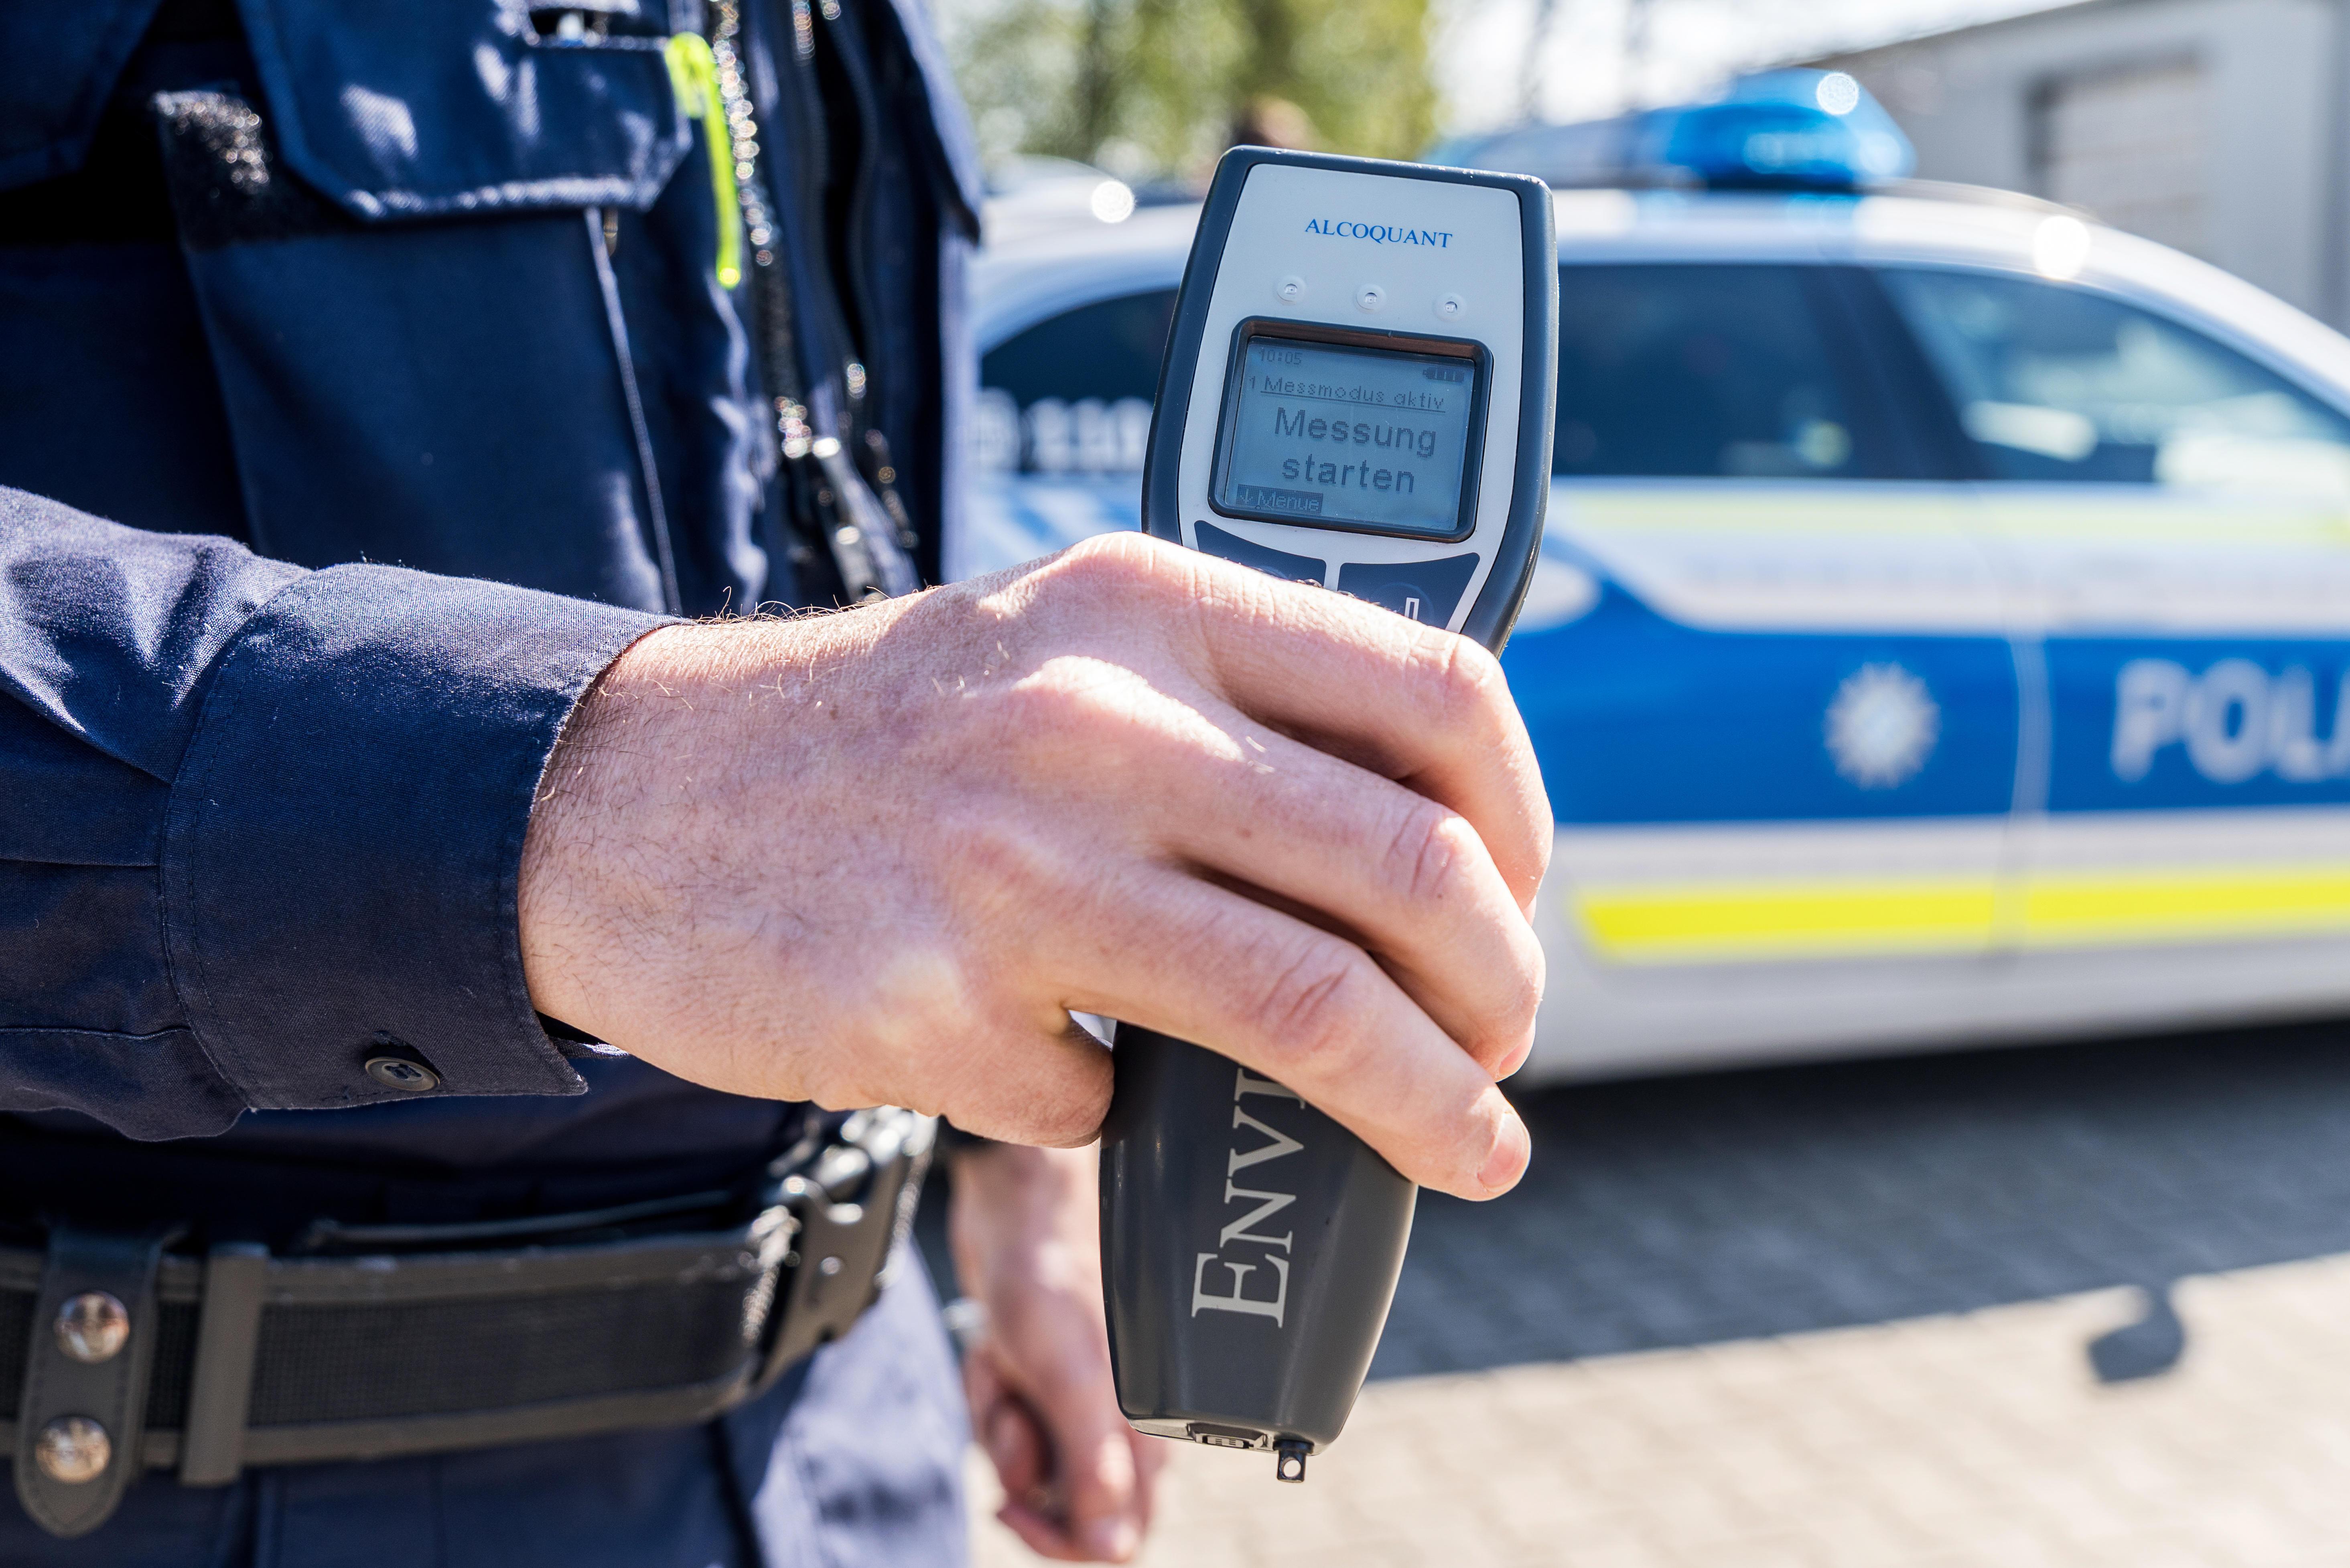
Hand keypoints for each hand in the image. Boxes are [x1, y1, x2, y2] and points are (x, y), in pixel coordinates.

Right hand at [518, 532, 1547, 1199]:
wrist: (628, 793)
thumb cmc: (879, 733)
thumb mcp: (1064, 643)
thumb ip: (1231, 715)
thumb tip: (1417, 854)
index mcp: (1144, 603)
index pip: (1435, 696)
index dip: (1522, 821)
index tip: (1517, 895)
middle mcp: (1093, 718)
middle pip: (1409, 873)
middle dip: (1501, 992)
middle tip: (1504, 1045)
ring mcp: (1012, 869)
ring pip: (1315, 1012)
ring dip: (1426, 1104)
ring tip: (1462, 1141)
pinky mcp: (935, 1010)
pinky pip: (1112, 1101)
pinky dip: (1127, 1111)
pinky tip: (1085, 1073)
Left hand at [951, 1141, 1158, 1561]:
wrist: (1012, 1202)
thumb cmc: (1048, 1272)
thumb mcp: (1068, 1374)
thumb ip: (1094, 1461)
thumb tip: (1114, 1546)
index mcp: (1143, 1434)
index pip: (1118, 1536)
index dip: (1063, 1537)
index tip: (1015, 1504)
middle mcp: (1118, 1426)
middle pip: (1065, 1504)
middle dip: (1021, 1466)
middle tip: (1011, 1414)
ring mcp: (1080, 1401)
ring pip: (1030, 1464)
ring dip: (1000, 1423)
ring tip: (1003, 1364)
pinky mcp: (1046, 1379)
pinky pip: (1010, 1424)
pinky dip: (992, 1396)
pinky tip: (994, 1353)